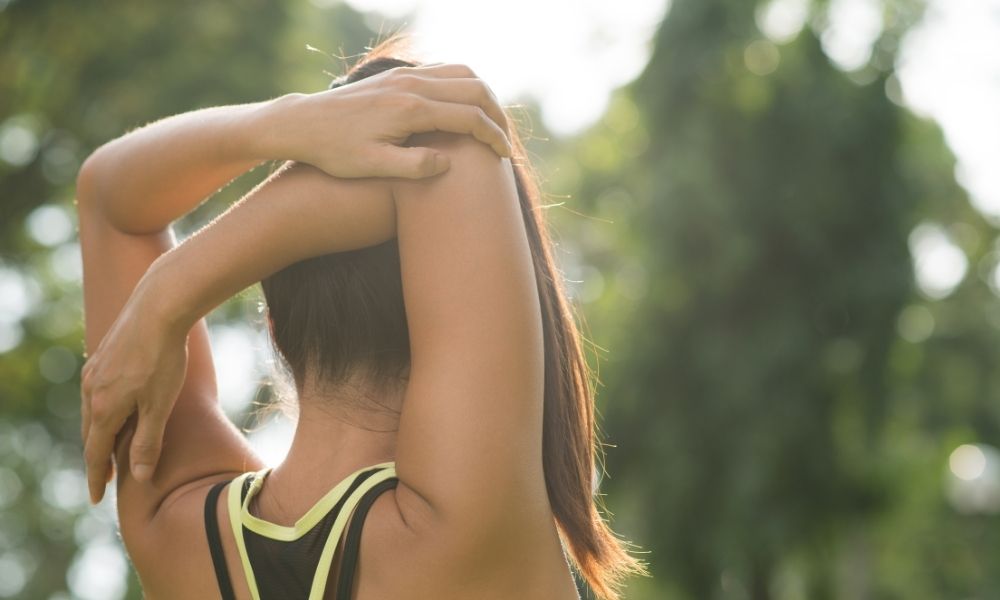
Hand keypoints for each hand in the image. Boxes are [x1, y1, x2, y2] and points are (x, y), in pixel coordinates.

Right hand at [80, 275, 187, 502]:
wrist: (159, 307)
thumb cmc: (164, 358)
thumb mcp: (160, 406)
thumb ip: (148, 441)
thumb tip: (139, 476)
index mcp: (103, 409)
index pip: (96, 454)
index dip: (98, 478)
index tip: (97, 498)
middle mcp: (91, 391)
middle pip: (91, 434)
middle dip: (98, 458)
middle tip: (106, 477)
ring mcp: (94, 371)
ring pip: (92, 411)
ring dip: (100, 432)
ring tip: (111, 446)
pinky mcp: (102, 355)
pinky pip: (97, 392)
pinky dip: (103, 409)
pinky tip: (114, 406)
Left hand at [265, 63, 512, 178]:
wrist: (302, 123)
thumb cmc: (334, 151)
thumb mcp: (372, 167)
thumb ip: (413, 166)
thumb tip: (448, 164)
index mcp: (410, 109)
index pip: (469, 117)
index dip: (493, 138)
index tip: (504, 158)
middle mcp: (412, 85)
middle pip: (475, 88)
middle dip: (498, 115)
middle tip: (505, 142)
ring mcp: (405, 76)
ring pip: (463, 73)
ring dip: (485, 96)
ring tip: (492, 125)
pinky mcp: (398, 76)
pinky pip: (445, 71)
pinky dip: (465, 87)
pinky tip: (465, 110)